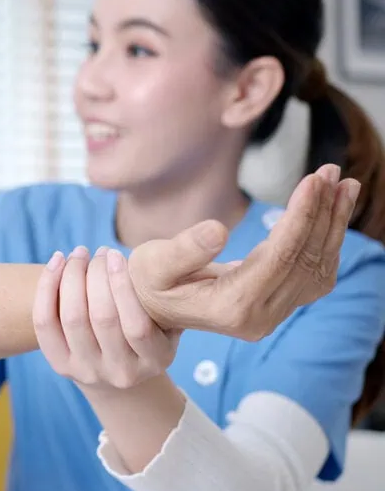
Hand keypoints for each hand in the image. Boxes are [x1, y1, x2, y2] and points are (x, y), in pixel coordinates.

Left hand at [34, 245, 178, 388]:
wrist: (116, 373)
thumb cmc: (147, 333)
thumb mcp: (167, 323)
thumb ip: (163, 298)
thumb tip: (151, 260)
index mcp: (154, 361)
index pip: (137, 326)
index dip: (123, 286)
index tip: (116, 255)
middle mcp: (120, 372)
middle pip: (102, 318)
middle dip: (97, 275)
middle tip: (99, 252)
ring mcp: (87, 371)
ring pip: (72, 318)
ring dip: (72, 277)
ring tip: (79, 254)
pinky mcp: (60, 365)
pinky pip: (45, 323)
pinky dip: (46, 288)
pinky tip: (57, 263)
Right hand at [130, 164, 357, 340]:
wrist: (152, 309)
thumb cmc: (148, 282)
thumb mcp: (153, 263)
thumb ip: (184, 250)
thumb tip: (218, 231)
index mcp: (231, 307)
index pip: (279, 257)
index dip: (300, 216)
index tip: (313, 179)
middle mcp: (259, 318)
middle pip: (304, 260)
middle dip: (322, 213)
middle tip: (330, 172)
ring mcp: (272, 316)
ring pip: (318, 267)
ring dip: (333, 224)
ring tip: (342, 185)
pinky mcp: (278, 307)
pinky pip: (314, 274)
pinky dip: (327, 240)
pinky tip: (333, 211)